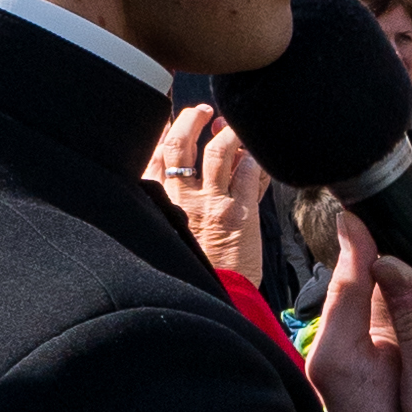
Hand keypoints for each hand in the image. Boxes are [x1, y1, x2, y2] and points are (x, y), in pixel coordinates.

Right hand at [150, 103, 272, 280]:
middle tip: (203, 112)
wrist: (217, 298)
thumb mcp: (171, 231)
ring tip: (233, 127)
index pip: (155, 155)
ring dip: (228, 132)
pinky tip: (256, 155)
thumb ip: (175, 197)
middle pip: (179, 144)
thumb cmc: (196, 267)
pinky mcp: (240, 213)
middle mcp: (180, 200)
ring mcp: (211, 204)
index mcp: (159, 204)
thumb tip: (185, 164)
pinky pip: (248, 172)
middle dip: (190, 120)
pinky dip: (253, 158)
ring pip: (217, 151)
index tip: (172, 117)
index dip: (164, 130)